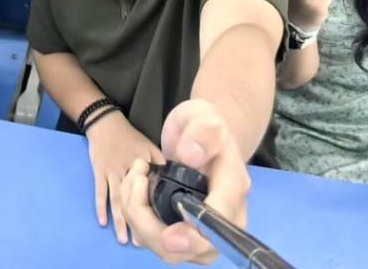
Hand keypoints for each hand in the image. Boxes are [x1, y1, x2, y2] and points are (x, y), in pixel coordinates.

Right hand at [86, 110, 162, 243]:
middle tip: (140, 242)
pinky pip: (100, 192)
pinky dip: (100, 208)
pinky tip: (103, 223)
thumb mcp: (148, 145)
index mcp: (143, 162)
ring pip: (116, 199)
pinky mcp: (99, 172)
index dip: (155, 205)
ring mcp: (112, 171)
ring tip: (123, 238)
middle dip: (136, 220)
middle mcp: (128, 169)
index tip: (160, 225)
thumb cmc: (129, 136)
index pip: (151, 186)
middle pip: (132, 198)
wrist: (105, 123)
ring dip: (120, 220)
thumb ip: (160, 163)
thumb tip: (173, 180)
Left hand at [121, 99, 248, 263]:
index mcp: (233, 191)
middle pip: (189, 248)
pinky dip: (135, 216)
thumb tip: (190, 156)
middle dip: (150, 223)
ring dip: (137, 216)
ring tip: (135, 174)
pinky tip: (134, 186)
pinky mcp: (181, 233)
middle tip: (136, 177)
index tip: (168, 236)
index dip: (194, 236)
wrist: (200, 137)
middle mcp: (222, 220)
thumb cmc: (203, 126)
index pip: (218, 225)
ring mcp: (202, 231)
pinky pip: (153, 239)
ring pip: (166, 249)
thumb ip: (202, 133)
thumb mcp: (204, 117)